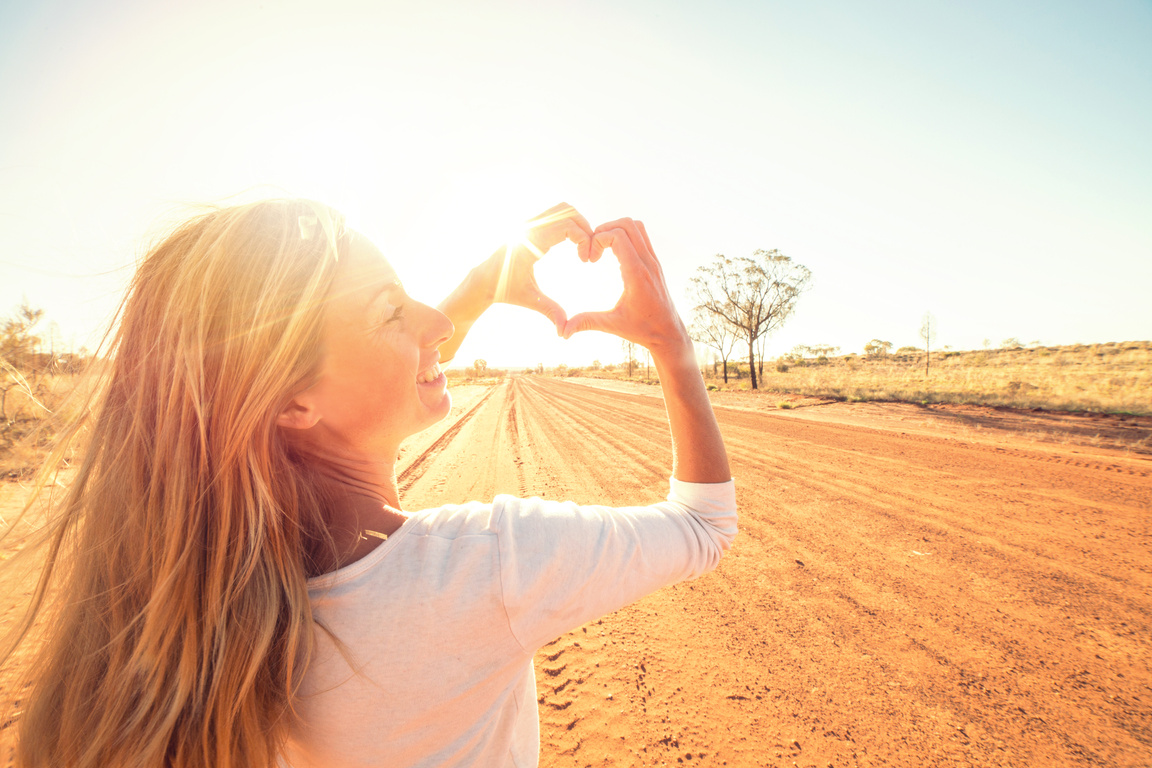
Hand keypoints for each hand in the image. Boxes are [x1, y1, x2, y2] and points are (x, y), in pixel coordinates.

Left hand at [488, 203, 592, 333]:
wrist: (484, 281)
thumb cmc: (505, 290)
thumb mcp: (530, 300)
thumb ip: (550, 311)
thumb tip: (564, 332)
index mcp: (531, 241)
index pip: (568, 225)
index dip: (585, 240)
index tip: (587, 261)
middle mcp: (530, 226)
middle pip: (568, 211)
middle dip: (585, 228)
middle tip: (589, 252)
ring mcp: (529, 222)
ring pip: (562, 208)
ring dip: (577, 223)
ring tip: (582, 247)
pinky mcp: (530, 224)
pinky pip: (555, 214)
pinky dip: (568, 224)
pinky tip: (571, 245)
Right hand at [561, 218, 691, 355]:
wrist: (669, 333)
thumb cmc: (642, 330)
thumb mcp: (612, 326)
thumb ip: (587, 323)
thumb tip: (563, 331)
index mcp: (636, 274)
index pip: (618, 236)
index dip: (598, 239)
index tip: (590, 259)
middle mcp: (647, 263)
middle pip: (627, 224)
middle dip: (605, 230)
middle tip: (593, 248)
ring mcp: (653, 261)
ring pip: (637, 226)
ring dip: (616, 229)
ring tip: (602, 247)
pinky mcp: (655, 263)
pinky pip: (642, 236)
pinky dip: (626, 236)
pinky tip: (614, 254)